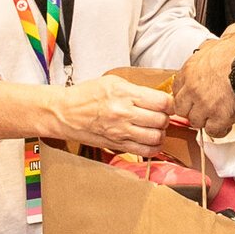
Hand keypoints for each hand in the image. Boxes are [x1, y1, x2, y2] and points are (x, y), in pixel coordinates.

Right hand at [51, 75, 172, 156]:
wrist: (65, 113)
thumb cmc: (86, 95)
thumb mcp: (113, 82)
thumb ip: (137, 90)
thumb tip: (158, 98)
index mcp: (125, 94)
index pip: (162, 102)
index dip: (170, 103)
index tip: (167, 103)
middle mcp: (124, 114)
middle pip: (161, 120)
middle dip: (165, 118)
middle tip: (161, 115)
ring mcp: (121, 132)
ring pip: (156, 137)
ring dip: (160, 133)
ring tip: (156, 128)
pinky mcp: (117, 145)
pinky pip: (144, 151)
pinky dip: (153, 147)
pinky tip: (151, 141)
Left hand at [173, 30, 234, 136]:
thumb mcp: (223, 40)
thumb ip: (212, 48)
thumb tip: (213, 47)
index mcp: (192, 67)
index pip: (176, 88)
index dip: (186, 94)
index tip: (192, 97)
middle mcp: (194, 87)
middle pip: (181, 108)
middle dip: (192, 110)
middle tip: (203, 109)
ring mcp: (205, 104)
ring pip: (195, 121)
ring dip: (206, 120)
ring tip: (217, 116)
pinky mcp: (220, 117)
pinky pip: (212, 131)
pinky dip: (220, 130)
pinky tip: (226, 124)